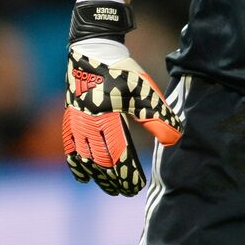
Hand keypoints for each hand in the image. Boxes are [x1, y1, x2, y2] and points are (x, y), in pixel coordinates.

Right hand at [62, 0, 182, 195]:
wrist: (92, 52)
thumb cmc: (123, 71)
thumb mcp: (145, 91)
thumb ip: (158, 116)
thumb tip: (174, 139)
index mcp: (106, 119)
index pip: (117, 156)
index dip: (126, 174)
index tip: (137, 186)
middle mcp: (87, 125)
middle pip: (100, 162)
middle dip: (114, 180)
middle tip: (127, 193)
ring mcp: (75, 124)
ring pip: (84, 159)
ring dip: (98, 177)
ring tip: (111, 189)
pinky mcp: (69, 120)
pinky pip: (70, 149)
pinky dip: (77, 166)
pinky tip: (84, 177)